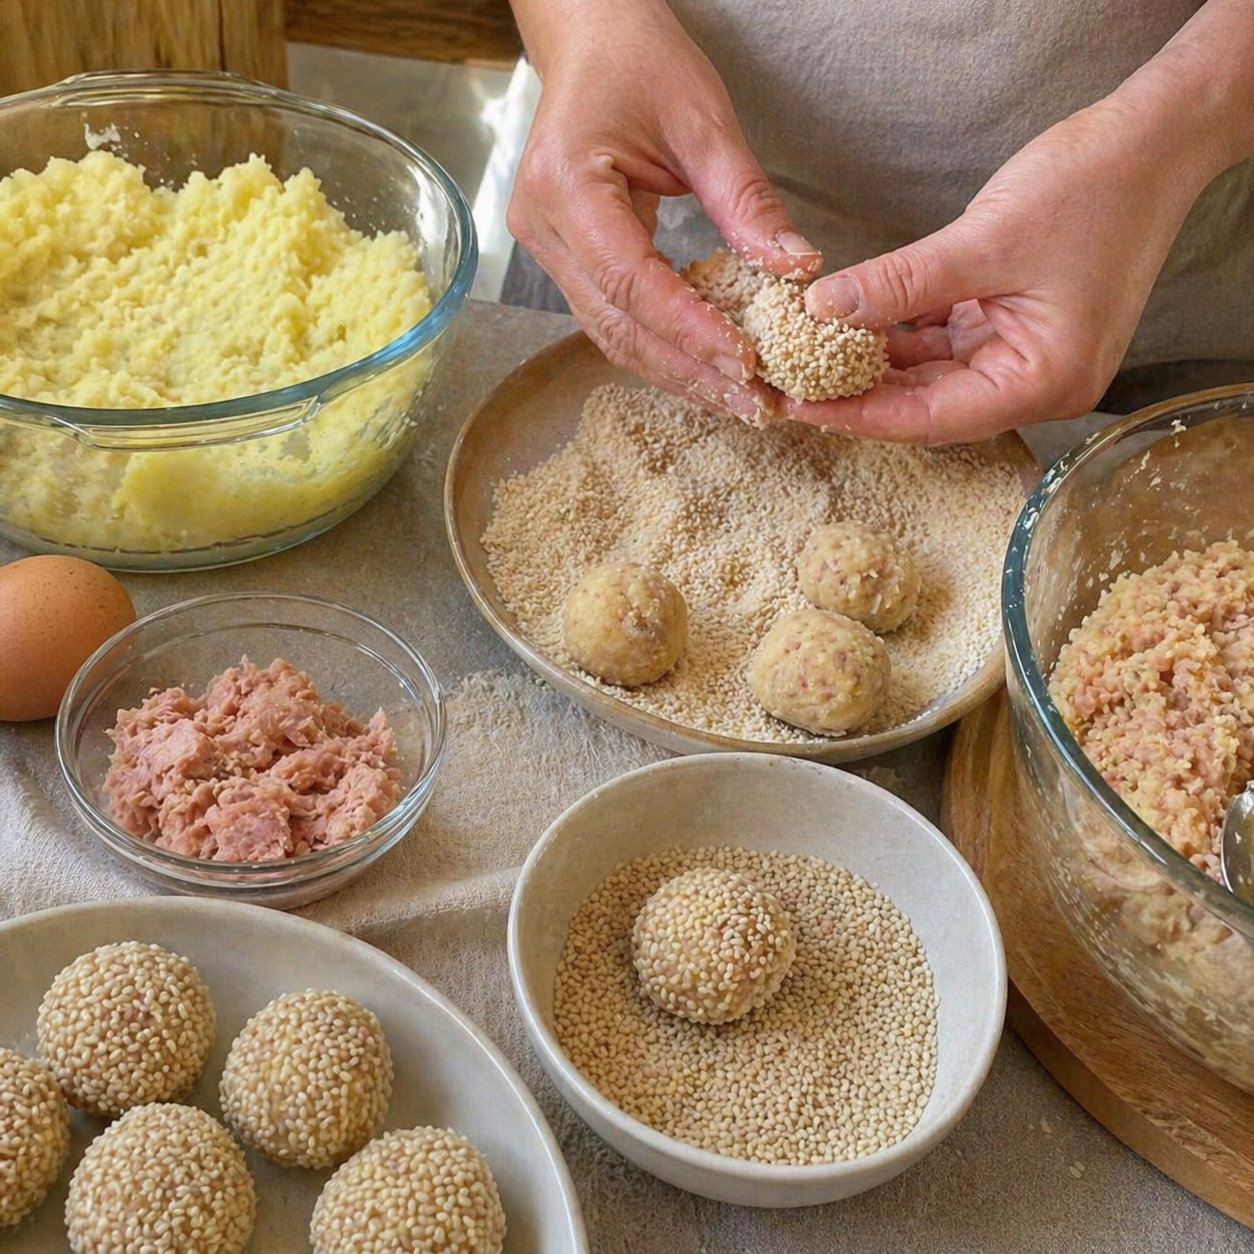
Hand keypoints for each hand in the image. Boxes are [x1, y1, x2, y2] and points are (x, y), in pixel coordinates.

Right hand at [506, 0, 820, 424]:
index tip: (747, 362)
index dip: (690, 329)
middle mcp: (543, 226)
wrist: (591, 40)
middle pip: (618, 325)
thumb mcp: (704, 123)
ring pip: (611, 335)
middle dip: (689, 370)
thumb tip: (795, 271)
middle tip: (754, 403)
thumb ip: (746, 202)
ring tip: (738, 401)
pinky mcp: (564, 259)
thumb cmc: (640, 62)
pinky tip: (706, 371)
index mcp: (566, 184)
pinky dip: (662, 350)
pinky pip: (612, 320)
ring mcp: (546, 248)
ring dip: (677, 373)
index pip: (632, 281)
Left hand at [793, 97, 1212, 443]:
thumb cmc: (1093, 190)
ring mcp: (1020, 356)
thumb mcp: (983, 241)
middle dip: (857, 393)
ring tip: (805, 356)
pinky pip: (939, 344)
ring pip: (928, 376)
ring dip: (872, 364)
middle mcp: (1032, 383)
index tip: (799, 407)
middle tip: (788, 385)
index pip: (930, 418)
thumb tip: (823, 307)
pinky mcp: (1007, 327)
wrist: (1153, 142)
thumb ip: (900, 283)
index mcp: (1041, 382)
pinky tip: (847, 324)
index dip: (859, 415)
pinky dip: (896, 334)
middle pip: (926, 406)